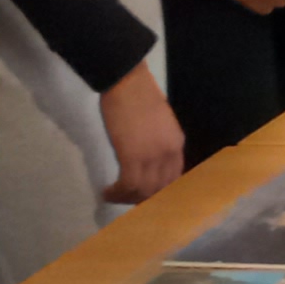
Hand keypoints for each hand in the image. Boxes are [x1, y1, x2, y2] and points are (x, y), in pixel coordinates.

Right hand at [97, 65, 186, 203]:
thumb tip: (148, 158)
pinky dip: (117, 193)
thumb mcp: (159, 123)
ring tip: (113, 196)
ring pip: (144, 191)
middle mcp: (169, 153)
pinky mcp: (132, 157)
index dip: (160, 191)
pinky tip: (107, 192)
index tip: (146, 196)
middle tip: (127, 200)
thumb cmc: (139, 97)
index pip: (175, 178)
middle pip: (161, 189)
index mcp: (177, 143)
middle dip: (144, 199)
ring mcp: (152, 157)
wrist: (127, 84)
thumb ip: (158, 142)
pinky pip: (128, 185)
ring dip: (128, 198)